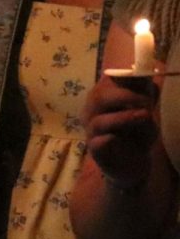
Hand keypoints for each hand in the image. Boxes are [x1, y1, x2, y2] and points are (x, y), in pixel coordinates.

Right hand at [83, 73, 157, 187]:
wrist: (132, 162)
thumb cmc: (136, 132)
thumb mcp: (144, 110)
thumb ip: (145, 93)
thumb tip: (146, 76)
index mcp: (102, 97)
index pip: (107, 80)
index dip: (124, 78)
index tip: (145, 81)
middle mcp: (92, 111)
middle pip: (98, 97)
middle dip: (125, 96)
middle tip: (146, 101)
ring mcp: (91, 131)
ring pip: (100, 121)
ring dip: (124, 117)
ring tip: (145, 116)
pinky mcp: (95, 149)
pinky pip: (100, 142)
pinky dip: (112, 139)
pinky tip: (121, 138)